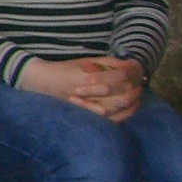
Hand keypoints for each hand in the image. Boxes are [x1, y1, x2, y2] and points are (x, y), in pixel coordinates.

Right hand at [21, 55, 142, 122]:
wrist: (41, 82)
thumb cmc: (65, 69)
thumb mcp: (87, 61)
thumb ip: (109, 63)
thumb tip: (129, 66)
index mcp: (88, 77)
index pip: (119, 78)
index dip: (132, 76)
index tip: (139, 74)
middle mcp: (87, 94)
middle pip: (121, 97)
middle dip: (134, 92)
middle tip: (140, 87)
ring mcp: (85, 107)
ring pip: (116, 109)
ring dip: (131, 104)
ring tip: (137, 97)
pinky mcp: (84, 115)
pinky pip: (108, 119)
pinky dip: (122, 115)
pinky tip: (129, 110)